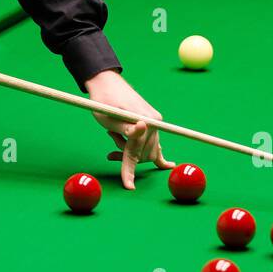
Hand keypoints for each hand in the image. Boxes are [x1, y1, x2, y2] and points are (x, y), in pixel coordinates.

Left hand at [84, 69, 174, 189]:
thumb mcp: (108, 118)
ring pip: (146, 151)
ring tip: (114, 136)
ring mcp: (155, 123)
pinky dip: (159, 156)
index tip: (129, 187)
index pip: (136, 152)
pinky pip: (156, 144)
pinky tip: (169, 165)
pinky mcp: (153, 122)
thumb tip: (142, 129)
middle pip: (142, 154)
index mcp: (143, 120)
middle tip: (109, 149)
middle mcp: (153, 122)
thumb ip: (126, 128)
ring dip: (130, 150)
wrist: (106, 84)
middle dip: (125, 155)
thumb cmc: (102, 102)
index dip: (129, 170)